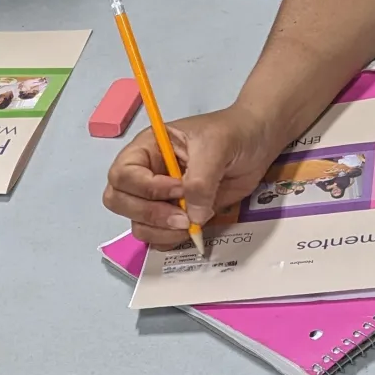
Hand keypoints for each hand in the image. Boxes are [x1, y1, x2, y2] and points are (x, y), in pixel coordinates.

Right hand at [102, 106, 286, 245]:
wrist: (256, 144)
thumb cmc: (233, 134)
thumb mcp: (216, 146)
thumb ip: (201, 181)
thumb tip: (192, 216)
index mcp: (147, 149)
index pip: (123, 174)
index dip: (146, 188)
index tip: (179, 188)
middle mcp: (145, 175)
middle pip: (118, 202)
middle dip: (149, 214)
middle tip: (183, 216)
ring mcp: (158, 199)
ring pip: (138, 224)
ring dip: (161, 231)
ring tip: (191, 223)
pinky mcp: (174, 217)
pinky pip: (158, 237)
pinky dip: (171, 240)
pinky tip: (193, 229)